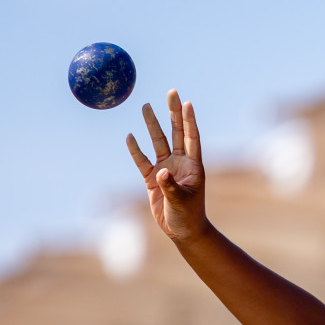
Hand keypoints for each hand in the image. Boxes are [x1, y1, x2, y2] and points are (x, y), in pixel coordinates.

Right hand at [126, 89, 206, 242]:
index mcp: (193, 166)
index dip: (189, 121)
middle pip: (176, 132)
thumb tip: (161, 173)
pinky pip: (142, 160)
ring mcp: (166, 169)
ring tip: (146, 106)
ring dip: (152, 125)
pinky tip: (130, 136)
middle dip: (173, 113)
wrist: (182, 231)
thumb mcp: (181, 202)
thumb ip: (171, 186)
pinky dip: (136, 150)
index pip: (191, 138)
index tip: (187, 103)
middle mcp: (180, 163)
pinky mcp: (153, 179)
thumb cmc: (188, 216)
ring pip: (158, 142)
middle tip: (171, 92)